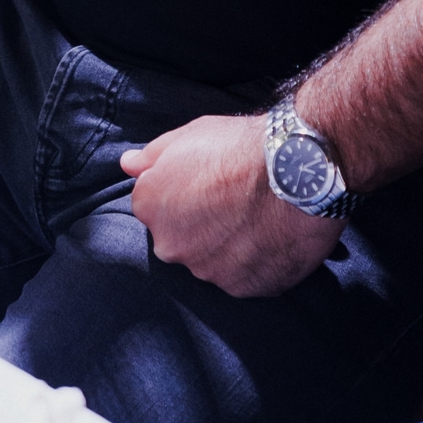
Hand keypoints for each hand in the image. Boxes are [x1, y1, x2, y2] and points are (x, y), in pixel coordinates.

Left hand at [121, 114, 343, 297]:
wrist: (295, 171)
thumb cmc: (240, 146)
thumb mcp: (190, 133)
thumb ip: (152, 155)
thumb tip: (128, 164)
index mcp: (152, 207)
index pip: (156, 205)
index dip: (182, 190)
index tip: (207, 181)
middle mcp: (171, 246)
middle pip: (181, 237)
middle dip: (199, 223)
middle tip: (232, 200)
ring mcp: (206, 272)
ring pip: (211, 260)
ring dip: (226, 245)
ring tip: (255, 216)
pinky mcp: (242, 289)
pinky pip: (242, 276)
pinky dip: (252, 261)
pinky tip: (269, 236)